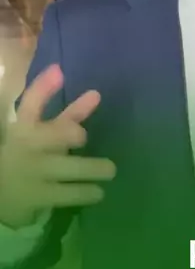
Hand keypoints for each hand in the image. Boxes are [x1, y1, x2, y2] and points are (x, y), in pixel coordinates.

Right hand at [0, 65, 115, 229]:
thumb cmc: (26, 154)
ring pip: (72, 167)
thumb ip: (65, 114)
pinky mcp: (38, 197)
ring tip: (110, 170)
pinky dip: (87, 192)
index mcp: (22, 128)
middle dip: (70, 134)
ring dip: (94, 168)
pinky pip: (70, 194)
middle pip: (55, 134)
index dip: (43, 88)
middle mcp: (26, 147)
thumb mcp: (40, 132)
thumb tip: (94, 92)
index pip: (30, 105)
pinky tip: (97, 192)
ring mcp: (33, 173)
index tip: (58, 71)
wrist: (1, 191)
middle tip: (81, 137)